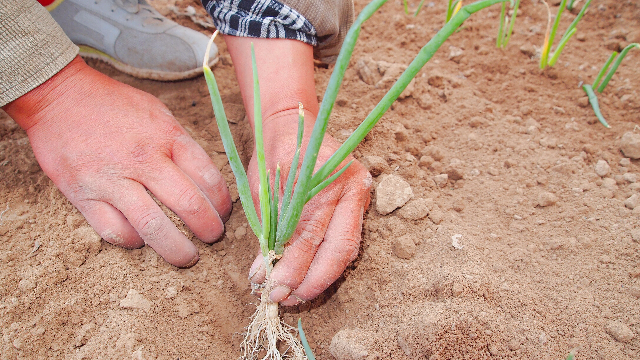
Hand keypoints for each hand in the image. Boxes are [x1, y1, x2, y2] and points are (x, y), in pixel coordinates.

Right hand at [3, 57, 231, 266]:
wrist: (59, 97)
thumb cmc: (114, 105)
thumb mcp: (158, 113)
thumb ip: (181, 144)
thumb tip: (206, 180)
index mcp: (167, 136)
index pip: (209, 178)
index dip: (223, 203)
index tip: (224, 213)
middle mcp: (144, 159)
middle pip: (189, 205)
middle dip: (209, 229)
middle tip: (214, 238)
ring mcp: (112, 180)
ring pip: (154, 227)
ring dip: (177, 248)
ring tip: (187, 256)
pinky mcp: (84, 195)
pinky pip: (115, 231)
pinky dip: (134, 241)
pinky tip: (143, 241)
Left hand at [246, 111, 371, 305]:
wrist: (294, 124)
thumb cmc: (274, 157)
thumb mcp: (264, 190)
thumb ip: (268, 230)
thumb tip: (262, 274)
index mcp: (321, 175)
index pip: (308, 233)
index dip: (290, 266)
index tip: (267, 286)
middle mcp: (349, 185)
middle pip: (335, 247)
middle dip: (309, 281)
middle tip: (283, 299)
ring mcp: (360, 192)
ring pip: (347, 249)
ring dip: (321, 278)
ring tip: (295, 296)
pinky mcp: (361, 200)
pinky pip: (348, 240)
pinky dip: (329, 263)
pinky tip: (310, 279)